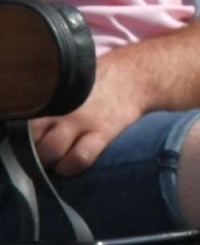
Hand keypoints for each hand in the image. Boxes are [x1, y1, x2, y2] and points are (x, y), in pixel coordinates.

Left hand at [30, 49, 146, 176]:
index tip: (23, 140)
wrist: (136, 77)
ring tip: (53, 161)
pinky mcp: (103, 132)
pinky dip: (70, 167)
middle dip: (30, 152)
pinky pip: (79, 159)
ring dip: (48, 162)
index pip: (20, 117)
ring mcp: (82, 120)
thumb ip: (48, 98)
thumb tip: (29, 115)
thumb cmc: (97, 81)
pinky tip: (70, 165)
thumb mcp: (69, 82)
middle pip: (30, 138)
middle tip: (37, 154)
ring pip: (50, 151)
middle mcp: (61, 107)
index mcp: (51, 94)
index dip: (18, 134)